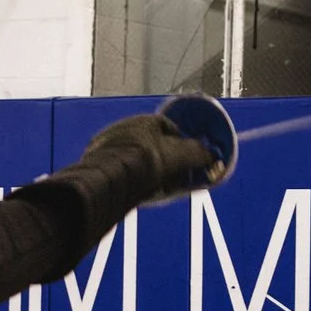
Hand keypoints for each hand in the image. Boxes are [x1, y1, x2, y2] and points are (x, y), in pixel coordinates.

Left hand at [83, 114, 220, 204]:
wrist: (114, 177)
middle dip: (164, 159)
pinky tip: (138, 190)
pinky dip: (131, 178)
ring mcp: (108, 145)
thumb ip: (199, 154)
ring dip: (146, 170)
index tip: (188, 159)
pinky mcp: (97, 163)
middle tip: (174, 176)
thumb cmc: (148, 161)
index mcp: (145, 120)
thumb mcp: (181, 156)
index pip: (169, 128)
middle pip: (150, 143)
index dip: (182, 143)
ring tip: (156, 187)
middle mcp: (124, 128)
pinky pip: (120, 169)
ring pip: (134, 157)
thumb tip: (213, 155)